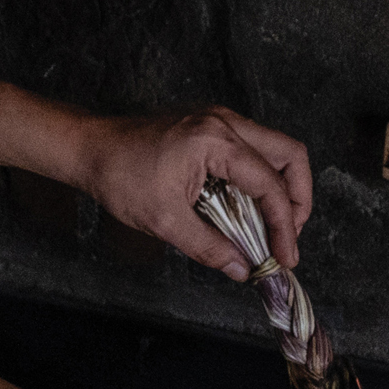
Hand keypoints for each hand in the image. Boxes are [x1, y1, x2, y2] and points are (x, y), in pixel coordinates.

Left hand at [74, 107, 312, 277]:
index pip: (270, 184)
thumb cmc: (119, 176)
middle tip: (288, 235)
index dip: (285, 224)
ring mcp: (218, 120)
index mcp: (214, 140)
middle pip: (289, 154)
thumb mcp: (164, 220)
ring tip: (271, 226)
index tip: (285, 256)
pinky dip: (259, 178)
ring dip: (280, 187)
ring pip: (274, 148)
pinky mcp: (210, 127)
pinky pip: (252, 149)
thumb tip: (241, 268)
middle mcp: (223, 122)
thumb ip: (208, 246)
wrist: (90, 149)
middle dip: (298, 197)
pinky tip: (246, 208)